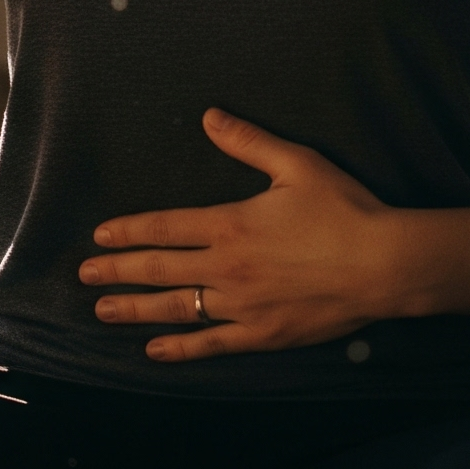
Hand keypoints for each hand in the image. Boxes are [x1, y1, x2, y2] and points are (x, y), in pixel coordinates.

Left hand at [76, 109, 403, 357]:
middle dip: (118, 272)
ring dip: (135, 310)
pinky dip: (180, 349)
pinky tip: (154, 352)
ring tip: (102, 311)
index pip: (165, 228)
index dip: (128, 232)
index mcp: (230, 225)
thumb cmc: (343, 210)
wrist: (385, 265)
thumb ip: (248, 142)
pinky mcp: (263, 334)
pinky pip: (211, 344)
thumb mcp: (296, 164)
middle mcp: (227, 268)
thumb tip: (210, 116)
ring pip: (177, 309)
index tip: (99, 236)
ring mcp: (243, 306)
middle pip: (159, 270)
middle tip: (84, 276)